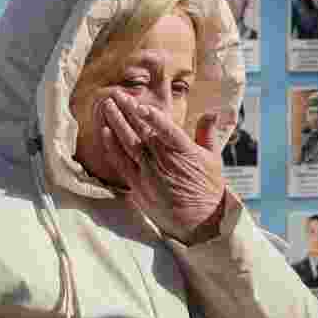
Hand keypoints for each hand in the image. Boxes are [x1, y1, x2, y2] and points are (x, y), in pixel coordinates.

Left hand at [101, 90, 225, 244]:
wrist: (199, 222)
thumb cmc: (207, 188)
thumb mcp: (212, 158)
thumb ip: (206, 133)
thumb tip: (212, 112)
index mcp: (184, 152)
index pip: (168, 131)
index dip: (154, 119)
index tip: (141, 107)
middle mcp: (164, 161)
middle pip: (142, 132)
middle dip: (128, 111)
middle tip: (116, 94)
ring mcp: (148, 173)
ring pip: (128, 143)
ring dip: (116, 123)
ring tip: (107, 106)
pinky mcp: (137, 184)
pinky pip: (121, 162)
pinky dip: (112, 147)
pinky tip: (105, 132)